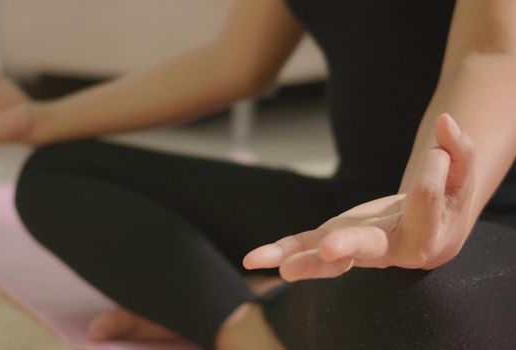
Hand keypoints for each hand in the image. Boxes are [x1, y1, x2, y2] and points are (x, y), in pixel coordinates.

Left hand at [243, 114, 475, 280]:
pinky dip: (283, 250)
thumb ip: (459, 151)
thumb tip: (446, 121)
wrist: (429, 232)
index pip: (424, 200)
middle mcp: (388, 250)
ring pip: (328, 258)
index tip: (441, 151)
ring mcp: (355, 249)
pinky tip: (253, 259)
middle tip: (328, 249)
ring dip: (303, 260)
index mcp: (426, 236)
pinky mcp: (331, 239)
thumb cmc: (447, 202)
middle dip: (347, 246)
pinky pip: (306, 245)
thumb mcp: (461, 174)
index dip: (434, 171)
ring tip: (280, 267)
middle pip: (367, 249)